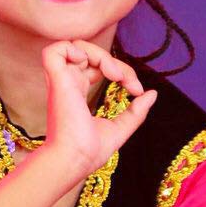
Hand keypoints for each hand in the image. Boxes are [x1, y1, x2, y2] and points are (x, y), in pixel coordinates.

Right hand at [41, 38, 157, 177]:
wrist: (75, 160)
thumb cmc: (89, 152)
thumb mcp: (120, 128)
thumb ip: (135, 112)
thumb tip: (151, 94)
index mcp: (77, 93)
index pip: (97, 67)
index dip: (121, 71)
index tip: (137, 91)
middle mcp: (68, 84)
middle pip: (90, 54)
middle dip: (115, 62)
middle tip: (129, 82)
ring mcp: (61, 81)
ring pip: (75, 46)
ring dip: (99, 54)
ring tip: (113, 73)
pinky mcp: (57, 80)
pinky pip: (54, 50)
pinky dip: (72, 49)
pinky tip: (88, 63)